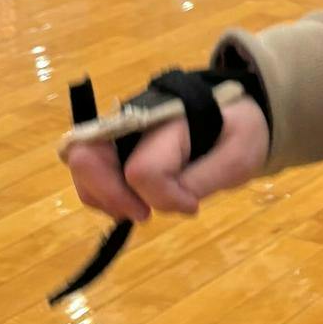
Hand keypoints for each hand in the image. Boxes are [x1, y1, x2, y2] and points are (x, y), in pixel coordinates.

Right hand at [65, 95, 269, 224]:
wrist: (232, 108)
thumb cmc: (237, 128)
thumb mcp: (239, 155)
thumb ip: (203, 180)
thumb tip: (164, 203)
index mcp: (168, 118)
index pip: (144, 170)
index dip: (165, 198)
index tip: (192, 205)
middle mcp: (133, 119)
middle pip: (88, 157)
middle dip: (110, 196)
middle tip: (143, 215)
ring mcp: (119, 128)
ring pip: (82, 165)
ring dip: (103, 198)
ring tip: (138, 210)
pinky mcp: (114, 141)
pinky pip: (89, 170)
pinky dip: (101, 193)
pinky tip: (130, 203)